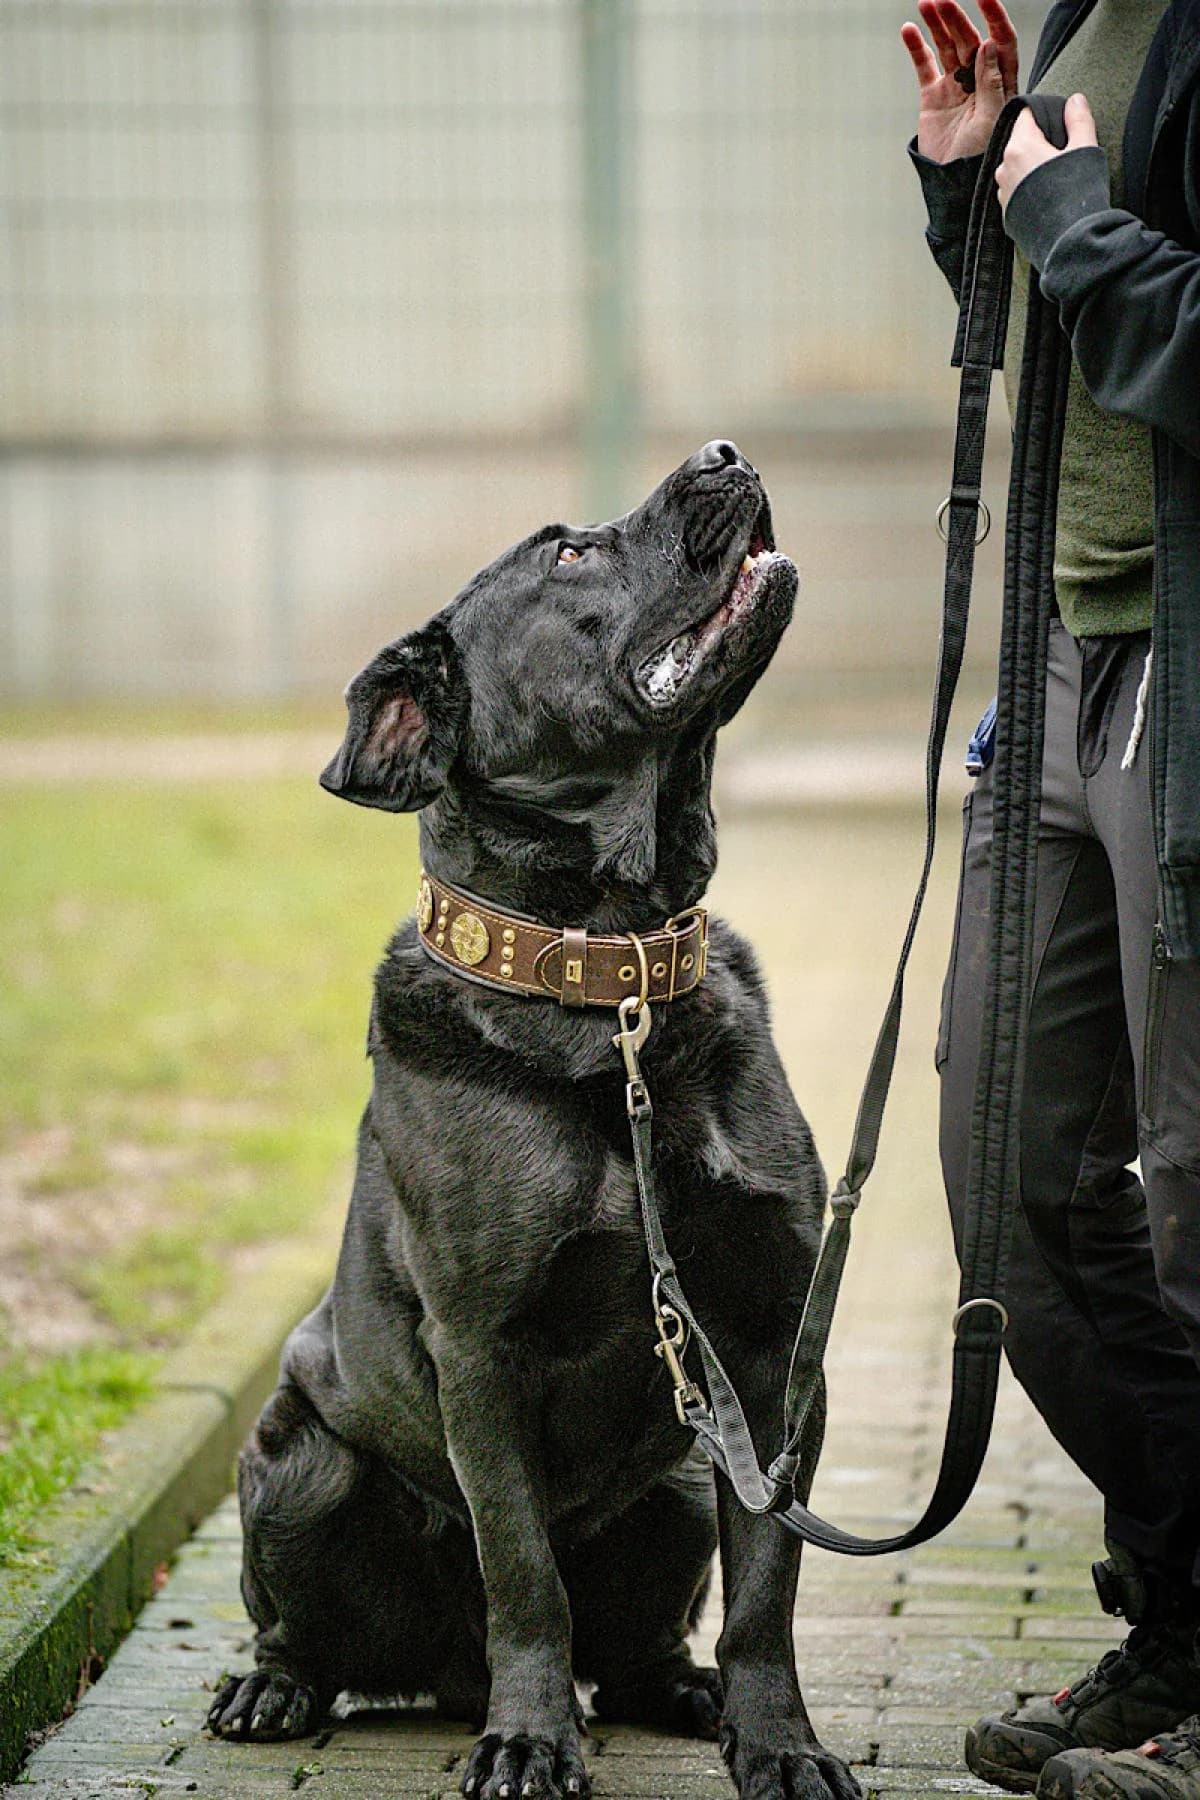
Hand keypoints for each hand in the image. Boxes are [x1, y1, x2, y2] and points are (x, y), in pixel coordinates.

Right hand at [901, 0, 1018, 163]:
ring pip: (947, 46)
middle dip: (956, 18)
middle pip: (970, 39)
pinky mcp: (934, 96)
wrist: (953, 183)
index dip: (994, 16)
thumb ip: (992, 82)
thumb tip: (989, 45)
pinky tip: (910, 30)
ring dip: (937, 24)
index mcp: (1001, 83)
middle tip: (943, 1)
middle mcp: (979, 80)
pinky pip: (925, 66)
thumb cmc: (980, 158)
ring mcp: (955, 86)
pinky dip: (917, 47)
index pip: (1001, 41)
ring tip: (926, 4)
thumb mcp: (991, 120)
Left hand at [996, 92, 1098, 210]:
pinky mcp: (1007, 214)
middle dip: (1039, 142)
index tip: (1059, 122)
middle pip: (1021, 142)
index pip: (1026, 116)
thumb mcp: (1084, 148)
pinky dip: (1029, 187)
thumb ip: (1079, 120)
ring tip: (1057, 176)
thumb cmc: (1077, 195)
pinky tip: (1049, 194)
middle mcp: (1005, 169)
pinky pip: (1017, 190)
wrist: (1069, 243)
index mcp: (1020, 147)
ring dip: (1033, 166)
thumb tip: (1075, 100)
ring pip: (1018, 167)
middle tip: (1063, 152)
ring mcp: (1003, 193)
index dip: (1044, 115)